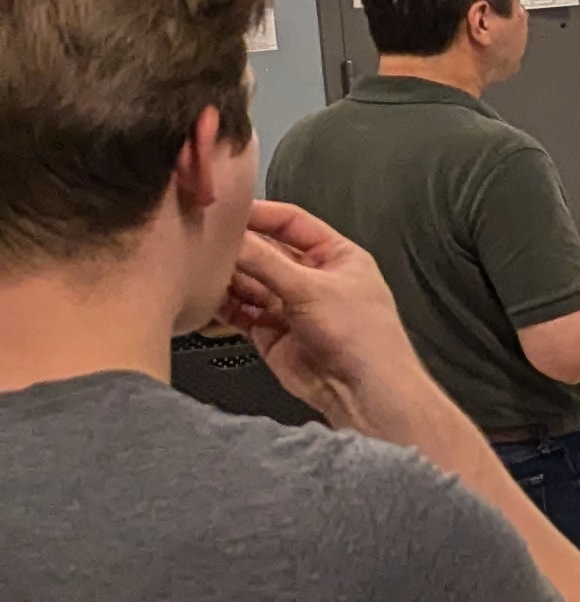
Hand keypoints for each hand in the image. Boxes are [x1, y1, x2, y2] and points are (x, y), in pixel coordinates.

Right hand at [221, 200, 446, 436]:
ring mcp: (289, 304)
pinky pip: (239, 311)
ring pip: (247, 282)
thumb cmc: (361, 335)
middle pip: (264, 251)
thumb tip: (232, 238)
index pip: (291, 221)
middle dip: (235, 247)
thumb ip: (267, 262)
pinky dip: (221, 305)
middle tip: (201, 239)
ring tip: (195, 267)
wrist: (362, 391)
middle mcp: (311, 277)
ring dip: (225, 276)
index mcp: (335, 255)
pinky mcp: (271, 331)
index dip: (259, 214)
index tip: (225, 210)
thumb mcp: (312, 288)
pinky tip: (202, 296)